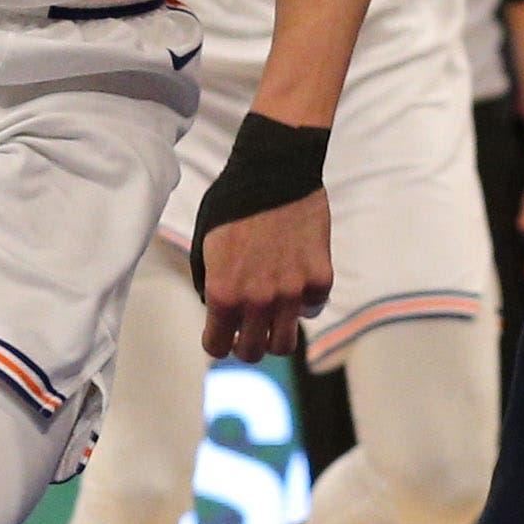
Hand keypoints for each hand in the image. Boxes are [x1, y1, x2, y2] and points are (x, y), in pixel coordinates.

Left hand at [198, 190, 332, 362]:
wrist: (274, 171)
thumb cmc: (232, 204)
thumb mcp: (204, 246)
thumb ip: (210, 284)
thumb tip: (218, 309)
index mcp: (224, 292)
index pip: (217, 347)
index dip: (217, 342)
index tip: (222, 335)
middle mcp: (257, 299)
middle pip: (252, 352)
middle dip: (245, 346)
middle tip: (247, 333)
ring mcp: (292, 291)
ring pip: (285, 343)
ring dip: (275, 335)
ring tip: (272, 318)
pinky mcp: (319, 278)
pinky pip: (312, 308)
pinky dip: (304, 302)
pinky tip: (295, 282)